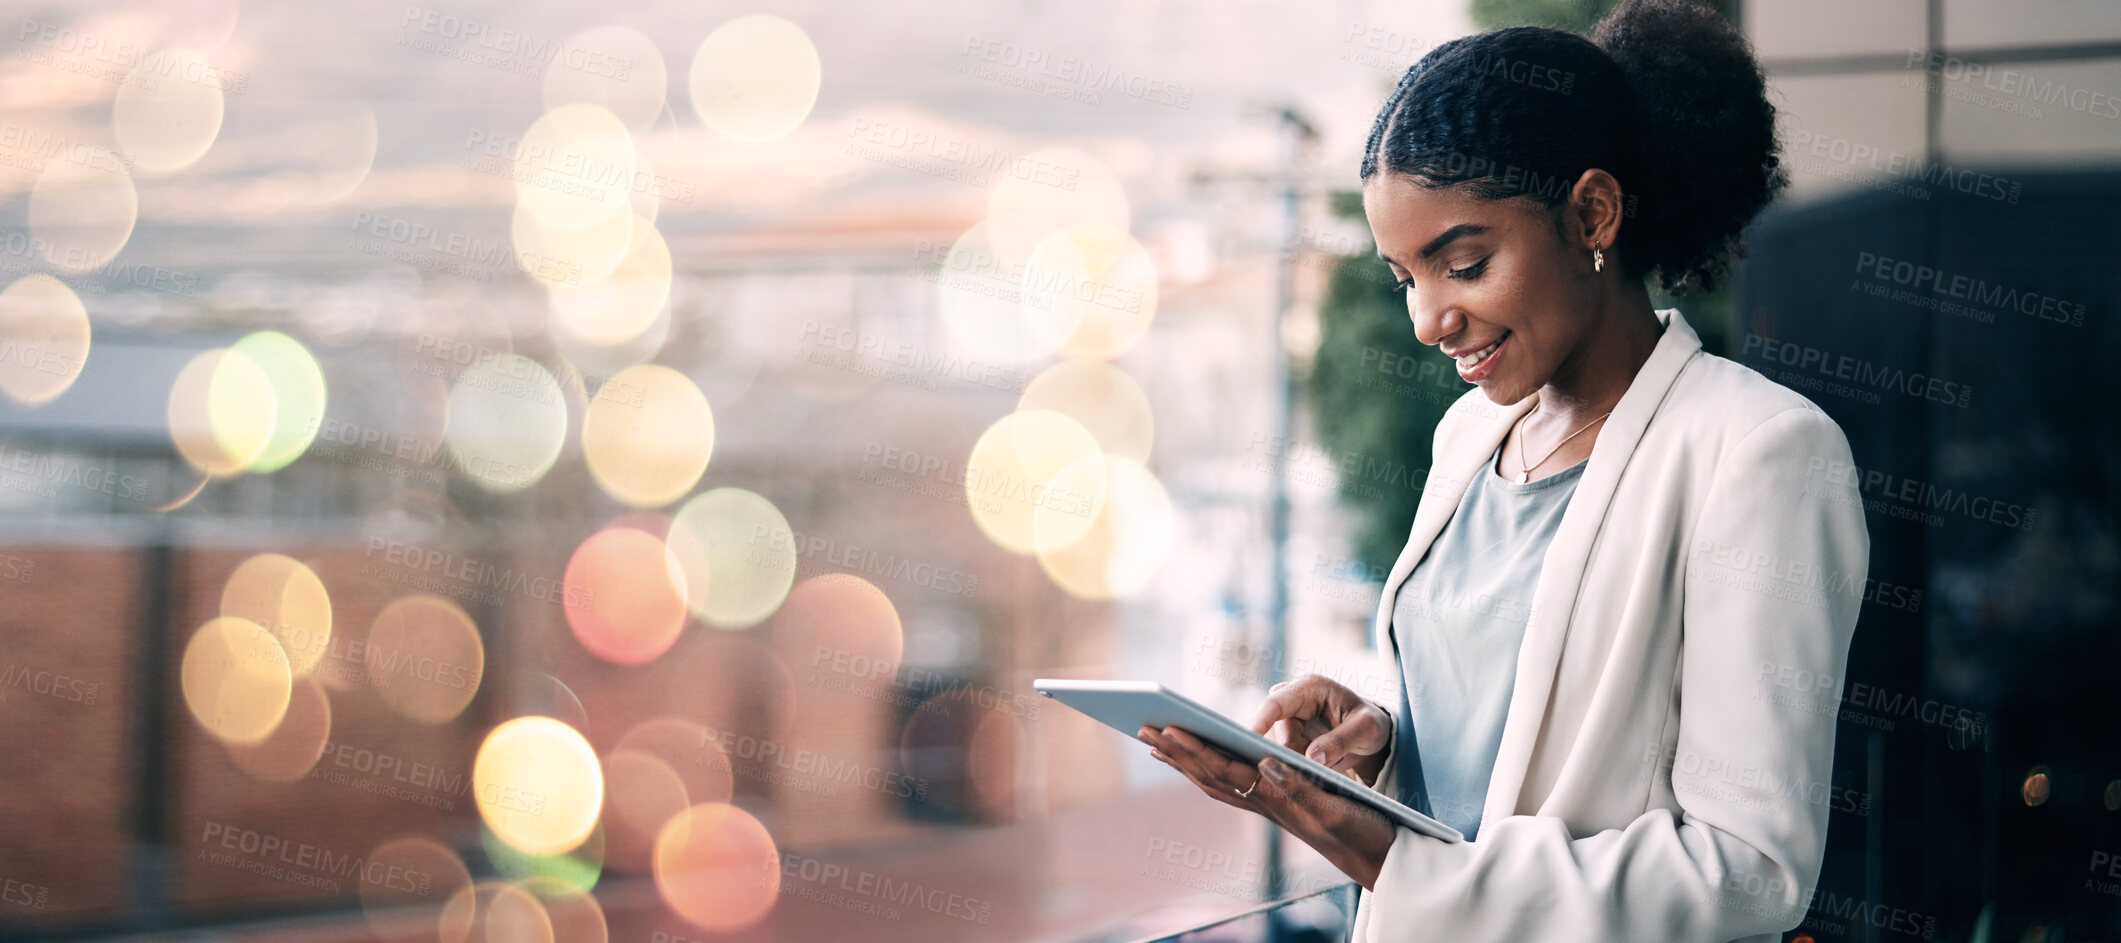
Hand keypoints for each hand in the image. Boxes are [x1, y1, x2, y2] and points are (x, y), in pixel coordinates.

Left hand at [1136, 723, 1395, 889]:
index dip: (1194, 749)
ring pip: (1216, 782)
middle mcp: (1265, 804)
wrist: (1380, 857)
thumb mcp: (1336, 807)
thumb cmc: (1364, 831)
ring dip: (1185, 761)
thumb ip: (1300, 787)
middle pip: (1209, 776)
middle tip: (1142, 727)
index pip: (1225, 770)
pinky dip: (1209, 769)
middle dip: (1176, 751)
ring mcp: (1269, 807)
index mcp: (1276, 800)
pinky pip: (1233, 786)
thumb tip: (1264, 761)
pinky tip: (1200, 761)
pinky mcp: (1278, 806)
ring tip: (1157, 742)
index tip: (1167, 728)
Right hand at [1250, 674, 1392, 786]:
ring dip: (1296, 764)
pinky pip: (1283, 758)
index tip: (1248, 741)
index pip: (1275, 703)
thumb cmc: (1370, 724)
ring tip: (1328, 767)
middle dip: (1289, 755)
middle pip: (1273, 733)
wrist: (1371, 734)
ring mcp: (1287, 721)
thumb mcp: (1367, 729)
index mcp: (1310, 688)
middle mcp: (1292, 701)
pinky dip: (1297, 769)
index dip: (1259, 721)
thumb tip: (1311, 758)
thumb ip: (1341, 741)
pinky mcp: (1287, 739)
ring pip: (1277, 750)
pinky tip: (1317, 771)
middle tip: (1313, 772)